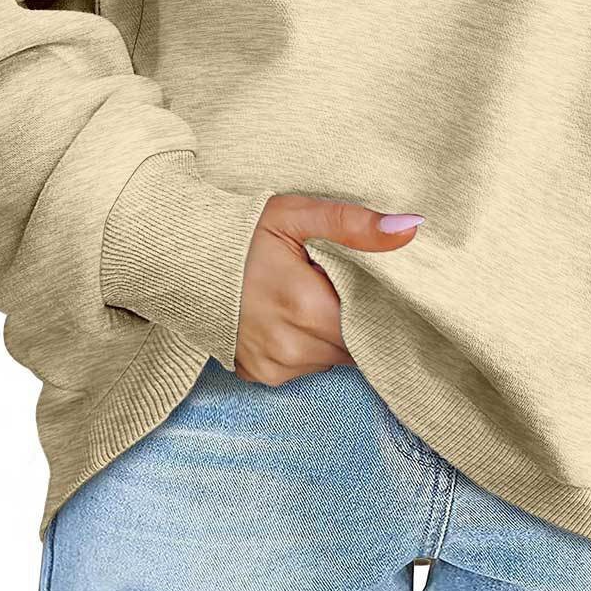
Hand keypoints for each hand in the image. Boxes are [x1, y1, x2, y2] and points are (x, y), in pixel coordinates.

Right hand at [233, 196, 422, 384]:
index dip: (381, 306)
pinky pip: (304, 366)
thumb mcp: (297, 215)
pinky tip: (293, 316)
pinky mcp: (258, 375)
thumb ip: (354, 224)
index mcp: (306, 308)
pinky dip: (307, 345)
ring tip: (314, 296)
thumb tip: (410, 228)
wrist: (181, 256)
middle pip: (354, 345)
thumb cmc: (240, 232)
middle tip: (343, 284)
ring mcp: (273, 366)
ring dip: (332, 333)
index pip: (373, 325)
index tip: (378, 287)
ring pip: (332, 358)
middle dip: (357, 318)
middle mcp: (291, 348)